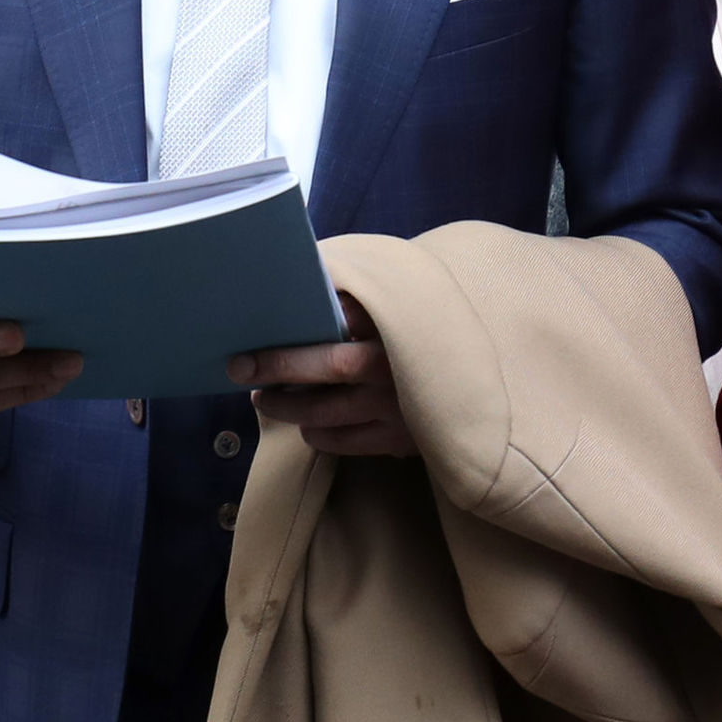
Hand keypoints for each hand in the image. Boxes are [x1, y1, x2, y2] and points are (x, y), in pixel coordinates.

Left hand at [231, 293, 413, 455]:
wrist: (482, 385)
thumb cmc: (424, 336)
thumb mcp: (404, 305)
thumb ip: (362, 296)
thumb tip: (308, 278)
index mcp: (396, 321)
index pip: (341, 313)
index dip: (303, 317)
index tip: (265, 323)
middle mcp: (396, 364)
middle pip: (326, 366)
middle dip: (277, 366)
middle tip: (239, 367)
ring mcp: (397, 405)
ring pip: (326, 412)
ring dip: (287, 407)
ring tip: (263, 399)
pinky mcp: (400, 439)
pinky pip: (344, 442)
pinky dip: (317, 435)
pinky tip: (305, 426)